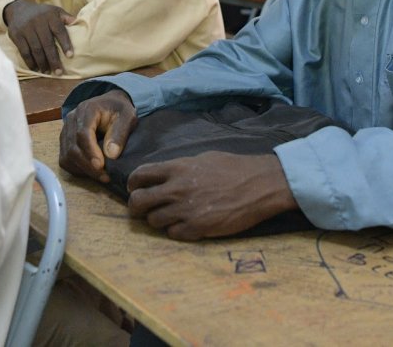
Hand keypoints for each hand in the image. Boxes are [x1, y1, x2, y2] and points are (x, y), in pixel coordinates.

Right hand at [4, 0, 75, 73]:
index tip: (70, 56)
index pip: (59, 31)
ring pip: (35, 49)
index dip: (65, 44)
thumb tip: (79, 23)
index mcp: (50, 16)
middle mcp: (38, 21)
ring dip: (42, 62)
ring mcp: (26, 28)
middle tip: (58, 72)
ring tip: (47, 71)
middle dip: (53, 59)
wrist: (19, 9)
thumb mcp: (55, 11)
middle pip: (47, 43)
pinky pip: (24, 51)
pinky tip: (35, 68)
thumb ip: (66, 18)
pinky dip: (30, 61)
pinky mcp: (16, 35)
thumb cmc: (42, 14)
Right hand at [58, 90, 137, 182]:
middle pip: (72, 147)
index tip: (102, 166)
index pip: (82, 133)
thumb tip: (111, 154)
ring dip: (83, 169)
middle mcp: (71, 119)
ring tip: (101, 176)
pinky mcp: (64, 141)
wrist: (109, 104)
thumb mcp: (127, 117)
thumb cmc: (119, 110)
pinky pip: (65, 159)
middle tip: (105, 176)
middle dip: (88, 165)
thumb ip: (120, 133)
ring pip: (67, 156)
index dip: (91, 151)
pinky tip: (91, 171)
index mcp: (86, 110)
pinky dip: (76, 169)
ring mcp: (65, 131)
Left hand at [126, 151, 297, 240]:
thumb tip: (165, 174)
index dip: (133, 183)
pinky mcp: (197, 228)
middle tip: (142, 208)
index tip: (136, 188)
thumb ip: (180, 167)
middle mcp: (176, 189)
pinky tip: (185, 225)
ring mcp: (185, 210)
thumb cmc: (234, 168)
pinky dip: (175, 231)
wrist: (259, 185)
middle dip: (136, 206)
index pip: (139, 175)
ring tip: (168, 217)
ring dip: (157, 220)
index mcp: (177, 168)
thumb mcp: (203, 158)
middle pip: (137, 202)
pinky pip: (172, 234)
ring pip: (153, 221)